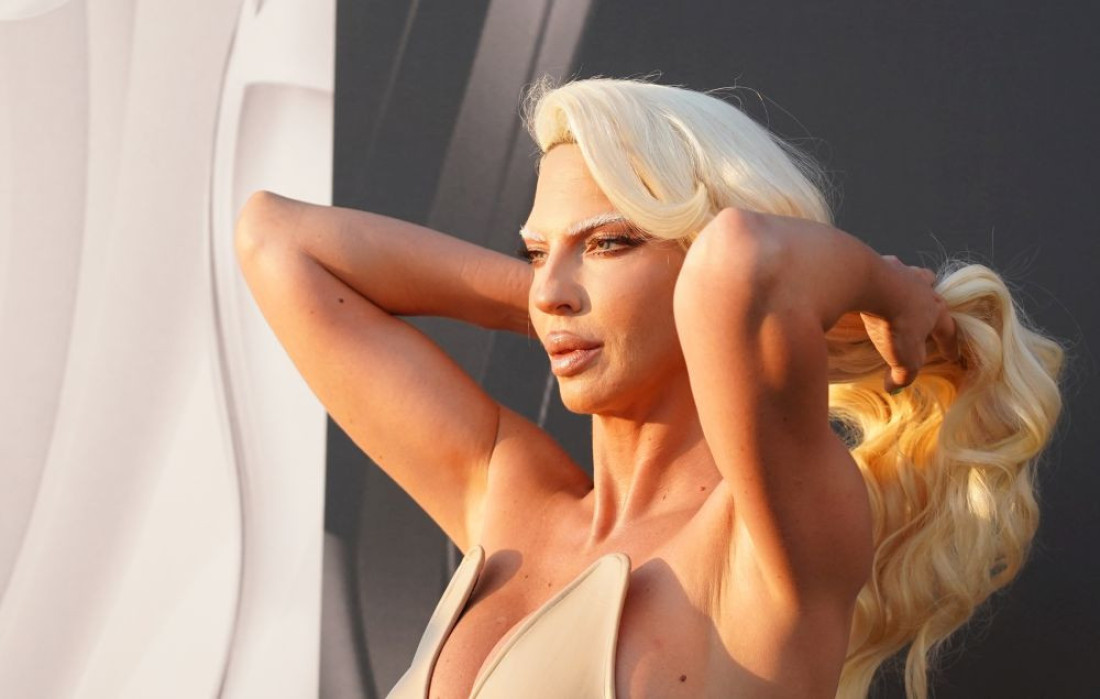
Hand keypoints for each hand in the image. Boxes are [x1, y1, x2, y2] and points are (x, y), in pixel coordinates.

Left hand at [859, 255, 961, 392]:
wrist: (870, 283)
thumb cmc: (892, 323)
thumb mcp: (902, 357)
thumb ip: (903, 375)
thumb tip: (893, 387)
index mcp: (935, 312)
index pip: (948, 330)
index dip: (950, 345)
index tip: (951, 355)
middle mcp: (923, 288)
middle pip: (936, 295)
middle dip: (935, 305)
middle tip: (932, 310)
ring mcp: (903, 272)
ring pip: (915, 275)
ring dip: (914, 283)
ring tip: (908, 289)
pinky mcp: (880, 263)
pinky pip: (886, 267)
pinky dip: (884, 274)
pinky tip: (875, 278)